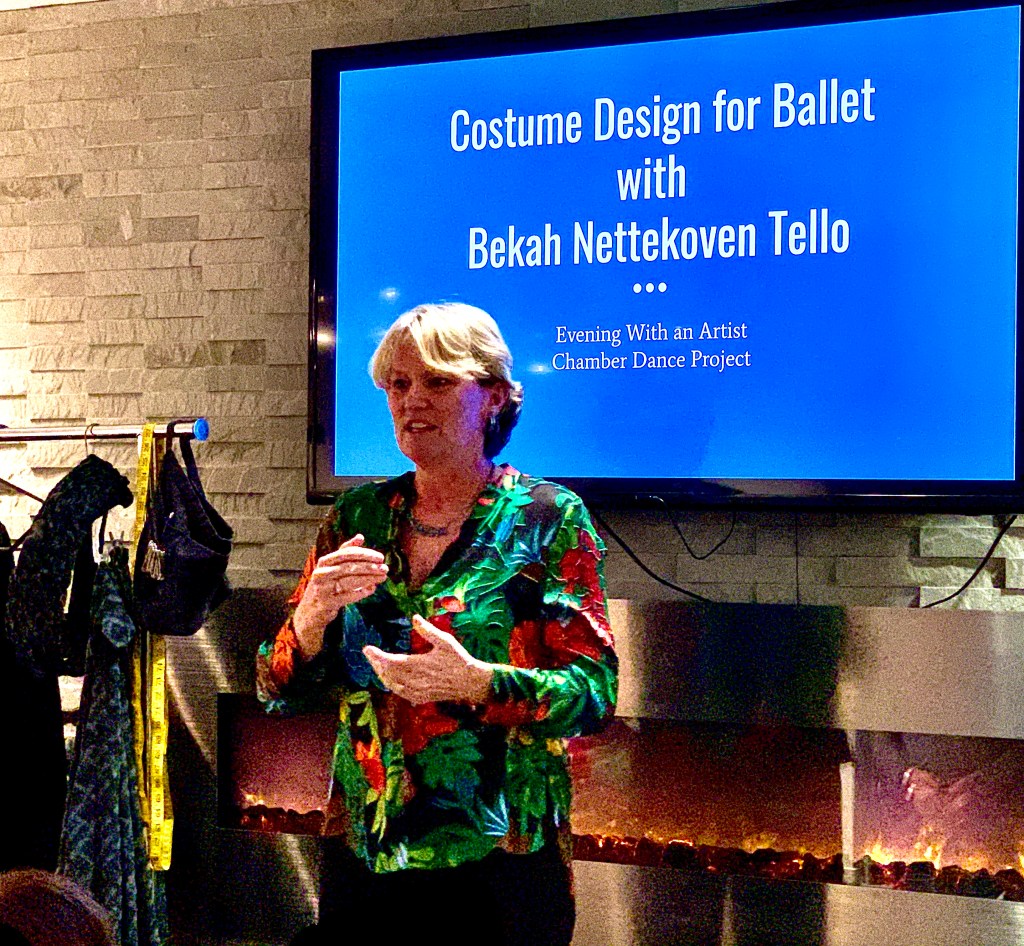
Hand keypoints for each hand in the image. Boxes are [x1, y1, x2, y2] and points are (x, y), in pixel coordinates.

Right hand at [293, 535, 387, 657]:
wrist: (309, 612)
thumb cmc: (325, 585)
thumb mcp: (332, 567)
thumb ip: (345, 552)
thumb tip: (360, 537)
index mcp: (324, 562)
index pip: (346, 553)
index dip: (365, 554)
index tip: (381, 557)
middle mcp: (321, 573)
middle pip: (349, 567)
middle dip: (370, 567)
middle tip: (385, 568)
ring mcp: (322, 589)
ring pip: (350, 581)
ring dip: (369, 579)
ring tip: (382, 578)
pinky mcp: (326, 603)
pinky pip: (348, 596)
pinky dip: (362, 592)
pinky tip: (372, 589)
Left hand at [363, 614, 493, 704]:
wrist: (471, 682)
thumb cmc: (459, 659)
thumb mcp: (446, 641)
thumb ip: (428, 630)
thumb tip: (414, 617)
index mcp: (420, 664)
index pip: (392, 661)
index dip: (377, 656)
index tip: (366, 648)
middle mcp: (416, 680)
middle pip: (388, 674)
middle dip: (376, 664)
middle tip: (369, 654)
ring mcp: (418, 691)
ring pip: (392, 685)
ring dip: (382, 675)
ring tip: (376, 665)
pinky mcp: (421, 697)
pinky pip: (401, 693)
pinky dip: (391, 685)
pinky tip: (390, 679)